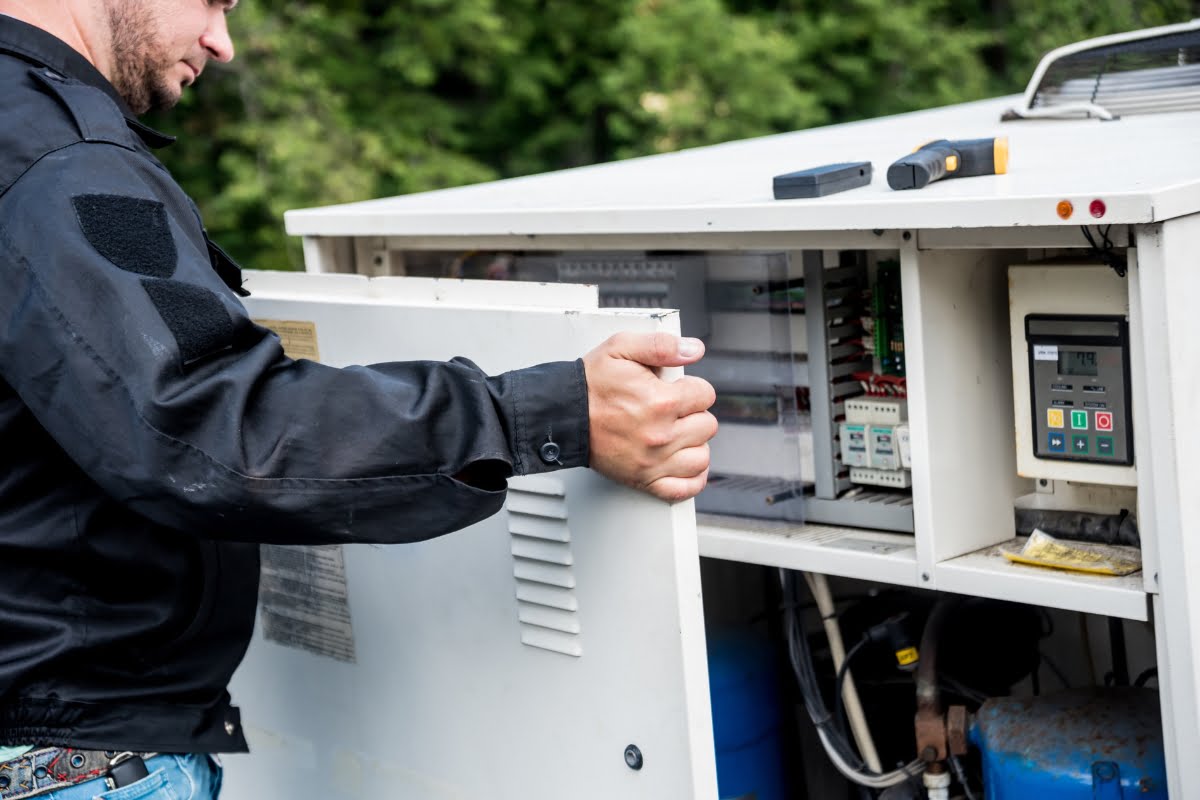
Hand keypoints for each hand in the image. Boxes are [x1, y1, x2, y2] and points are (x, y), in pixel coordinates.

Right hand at [583, 332, 717, 501]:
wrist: (562, 416)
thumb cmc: (589, 385)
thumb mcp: (621, 348)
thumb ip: (661, 345)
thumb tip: (692, 349)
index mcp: (661, 402)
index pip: (706, 395)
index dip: (693, 388)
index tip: (678, 389)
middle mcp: (661, 435)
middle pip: (707, 425)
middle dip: (694, 413)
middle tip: (673, 410)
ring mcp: (654, 461)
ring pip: (701, 456)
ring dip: (694, 444)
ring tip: (678, 433)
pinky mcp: (644, 480)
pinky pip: (685, 488)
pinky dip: (691, 477)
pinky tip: (683, 462)